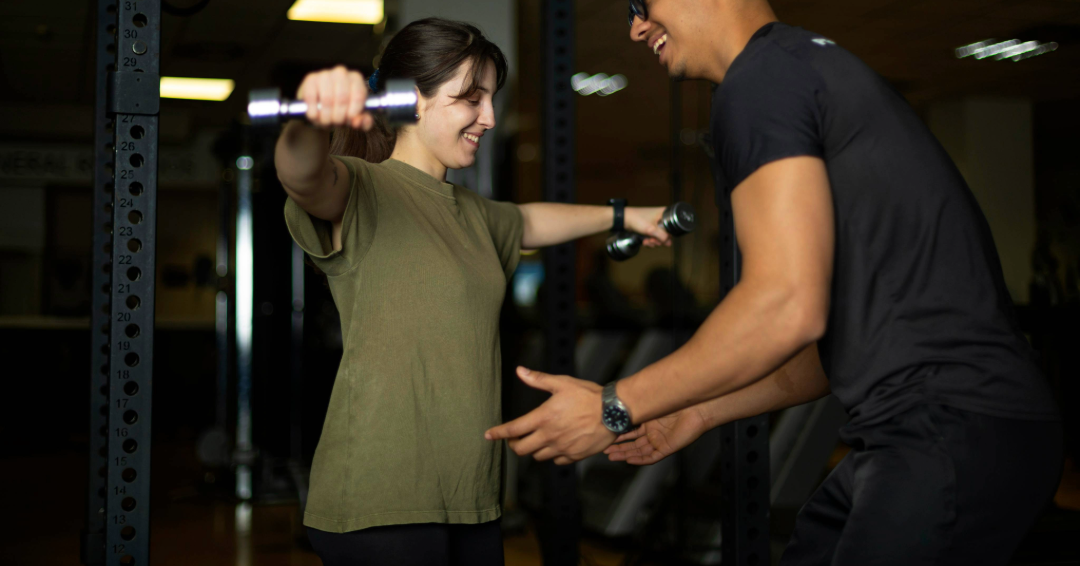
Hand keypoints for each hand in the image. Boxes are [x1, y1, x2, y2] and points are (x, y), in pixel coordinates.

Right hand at [296, 65, 373, 130]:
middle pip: (342, 98)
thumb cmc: (341, 111)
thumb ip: (364, 122)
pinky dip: (314, 111)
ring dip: (326, 116)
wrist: (320, 108)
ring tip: (326, 121)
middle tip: (336, 122)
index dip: (353, 112)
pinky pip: (312, 97)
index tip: (349, 119)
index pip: (358, 95)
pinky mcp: (310, 79)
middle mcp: (341, 73)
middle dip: (339, 116)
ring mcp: (325, 74)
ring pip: (327, 98)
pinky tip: (315, 115)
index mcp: (356, 79)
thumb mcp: (356, 119)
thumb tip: (358, 121)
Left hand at [485, 367, 615, 465]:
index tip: (488, 435)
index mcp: (543, 418)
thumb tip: (520, 371)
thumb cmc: (588, 395)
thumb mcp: (562, 383)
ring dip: (533, 449)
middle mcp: (550, 436)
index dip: (498, 433)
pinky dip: (552, 455)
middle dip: (514, 445)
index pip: (513, 429)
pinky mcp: (574, 456)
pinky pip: (556, 461)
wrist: (613, 412)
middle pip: (522, 449)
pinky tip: (555, 445)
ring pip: (538, 456)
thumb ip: (538, 379)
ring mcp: (562, 448)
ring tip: (536, 440)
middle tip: (515, 438)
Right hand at [603, 405, 707, 464]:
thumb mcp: (651, 401)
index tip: (605, 435)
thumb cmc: (675, 400)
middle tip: (604, 450)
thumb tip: (620, 395)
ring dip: (625, 454)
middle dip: (618, 447)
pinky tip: (628, 460)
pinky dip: (640, 459)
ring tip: (611, 456)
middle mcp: (653, 432)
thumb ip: (637, 403)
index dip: (617, 434)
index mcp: (648, 421)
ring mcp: (660, 440)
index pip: (629, 430)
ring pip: (639, 451)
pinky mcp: (667, 448)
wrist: (695, 407)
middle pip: (632, 443)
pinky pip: (652, 457)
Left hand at [624, 206, 671, 247]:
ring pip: (658, 237)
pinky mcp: (649, 228)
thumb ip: (662, 237)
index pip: (672, 228)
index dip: (667, 236)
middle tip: (652, 240)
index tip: (660, 239)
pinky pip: (653, 237)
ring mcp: (654, 223)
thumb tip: (669, 242)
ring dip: (653, 241)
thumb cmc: (637, 219)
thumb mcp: (651, 229)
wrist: (624, 219)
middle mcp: (660, 218)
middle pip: (665, 234)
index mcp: (664, 214)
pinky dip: (649, 240)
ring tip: (646, 241)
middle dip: (658, 240)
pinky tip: (644, 241)